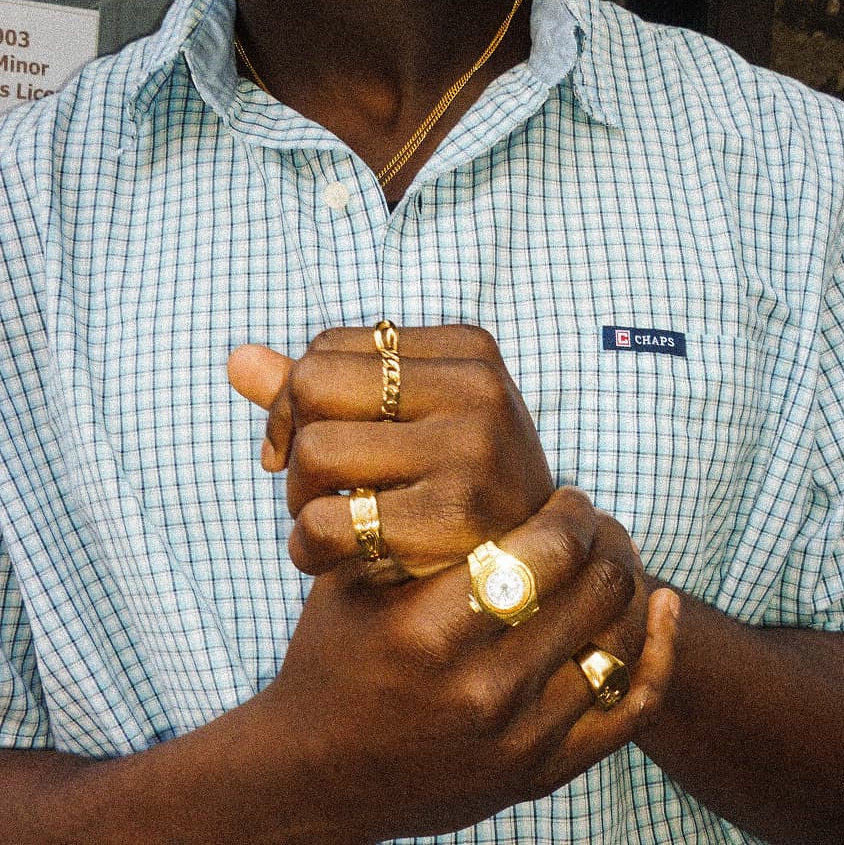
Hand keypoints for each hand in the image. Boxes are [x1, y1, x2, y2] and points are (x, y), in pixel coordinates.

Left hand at [229, 325, 553, 575]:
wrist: (531, 571)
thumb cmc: (454, 483)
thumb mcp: (407, 420)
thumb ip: (324, 388)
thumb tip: (236, 360)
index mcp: (468, 350)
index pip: (327, 347)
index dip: (296, 400)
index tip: (305, 444)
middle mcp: (477, 388)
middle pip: (314, 385)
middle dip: (294, 442)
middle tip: (315, 485)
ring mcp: (471, 450)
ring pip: (314, 452)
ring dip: (300, 497)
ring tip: (332, 519)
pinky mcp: (452, 518)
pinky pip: (326, 522)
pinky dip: (306, 547)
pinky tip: (327, 557)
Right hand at [255, 488, 676, 842]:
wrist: (318, 773)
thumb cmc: (334, 656)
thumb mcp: (351, 581)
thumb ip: (404, 524)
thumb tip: (473, 455)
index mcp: (430, 630)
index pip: (547, 549)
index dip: (571, 511)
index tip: (565, 496)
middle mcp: (481, 688)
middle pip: (596, 587)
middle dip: (605, 537)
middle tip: (592, 521)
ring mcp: (517, 739)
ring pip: (622, 638)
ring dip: (630, 581)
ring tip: (611, 555)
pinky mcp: (539, 773)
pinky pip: (630, 708)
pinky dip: (659, 652)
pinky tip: (662, 608)